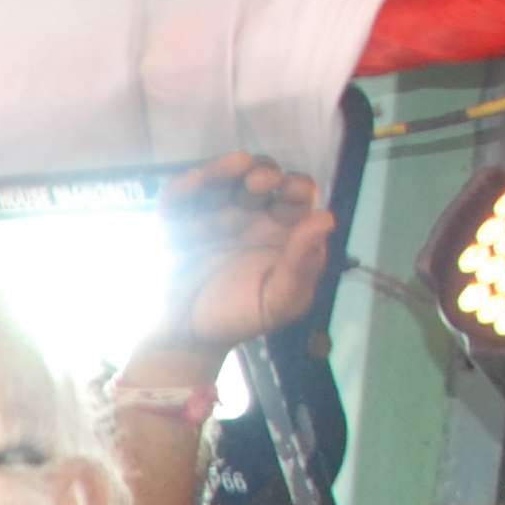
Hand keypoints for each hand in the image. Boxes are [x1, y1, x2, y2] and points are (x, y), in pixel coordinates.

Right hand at [146, 153, 334, 359]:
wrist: (190, 339)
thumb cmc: (241, 316)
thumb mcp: (281, 301)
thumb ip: (302, 265)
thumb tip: (325, 218)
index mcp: (282, 228)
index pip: (296, 196)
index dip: (297, 188)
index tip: (292, 193)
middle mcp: (250, 214)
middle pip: (261, 177)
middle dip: (264, 173)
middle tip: (261, 182)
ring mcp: (213, 214)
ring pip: (222, 178)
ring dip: (227, 169)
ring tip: (235, 166)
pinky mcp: (178, 222)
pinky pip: (180, 197)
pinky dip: (185, 186)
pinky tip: (192, 183)